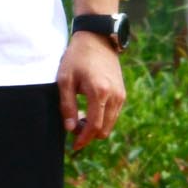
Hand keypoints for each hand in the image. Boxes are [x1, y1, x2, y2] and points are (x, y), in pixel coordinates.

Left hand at [59, 30, 125, 148]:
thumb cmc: (77, 58)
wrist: (97, 40)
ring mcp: (121, 96)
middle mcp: (115, 97)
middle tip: (73, 128)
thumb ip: (66, 105)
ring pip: (110, 123)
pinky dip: (102, 118)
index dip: (83, 139)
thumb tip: (69, 128)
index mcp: (99, 93)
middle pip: (105, 129)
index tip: (74, 146)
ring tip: (79, 119)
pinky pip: (113, 114)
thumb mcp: (65, 80)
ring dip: (96, 127)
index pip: (94, 126)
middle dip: (89, 134)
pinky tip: (89, 111)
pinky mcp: (122, 93)